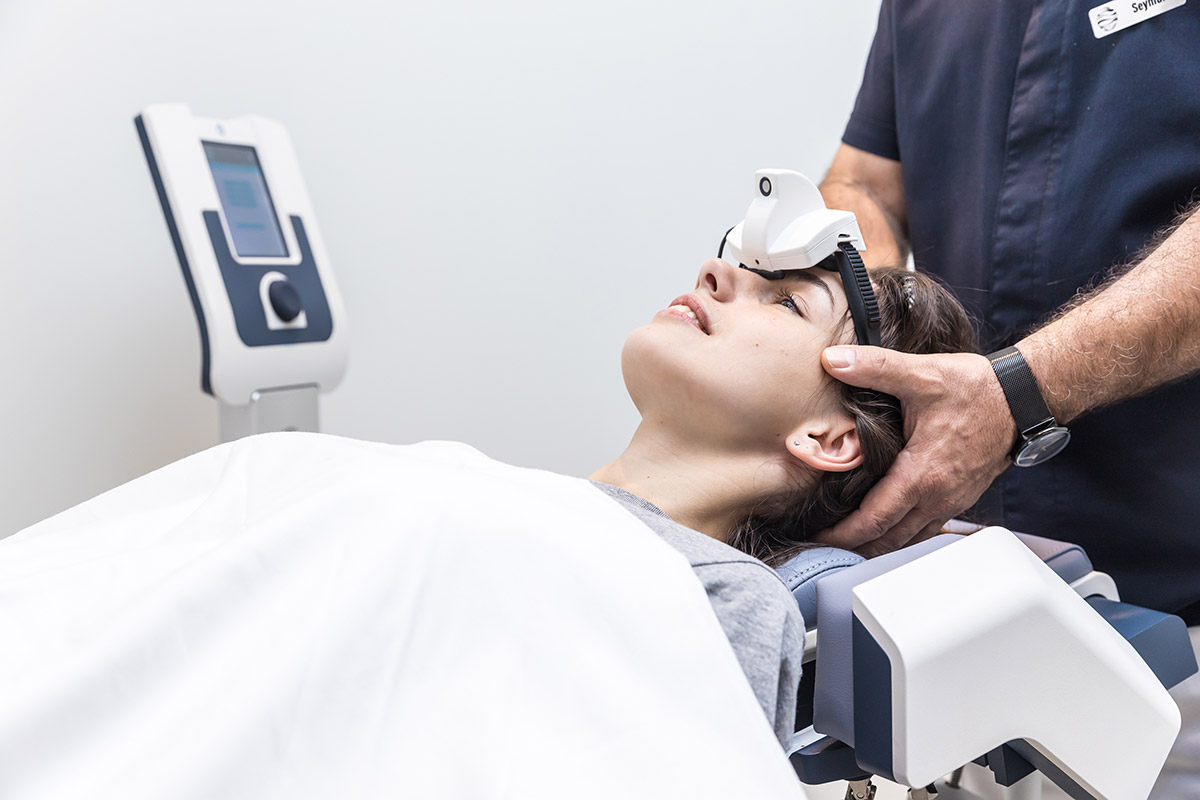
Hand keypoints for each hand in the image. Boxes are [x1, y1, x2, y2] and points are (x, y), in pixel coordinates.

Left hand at [817, 346, 1015, 555]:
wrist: (1022, 397)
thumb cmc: (976, 389)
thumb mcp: (921, 373)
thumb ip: (874, 367)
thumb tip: (832, 360)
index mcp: (922, 475)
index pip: (875, 520)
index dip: (843, 534)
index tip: (817, 537)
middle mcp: (938, 496)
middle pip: (890, 540)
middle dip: (854, 546)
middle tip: (822, 543)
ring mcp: (952, 500)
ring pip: (909, 539)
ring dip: (878, 544)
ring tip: (847, 540)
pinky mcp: (961, 497)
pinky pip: (927, 528)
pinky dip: (901, 534)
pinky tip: (886, 525)